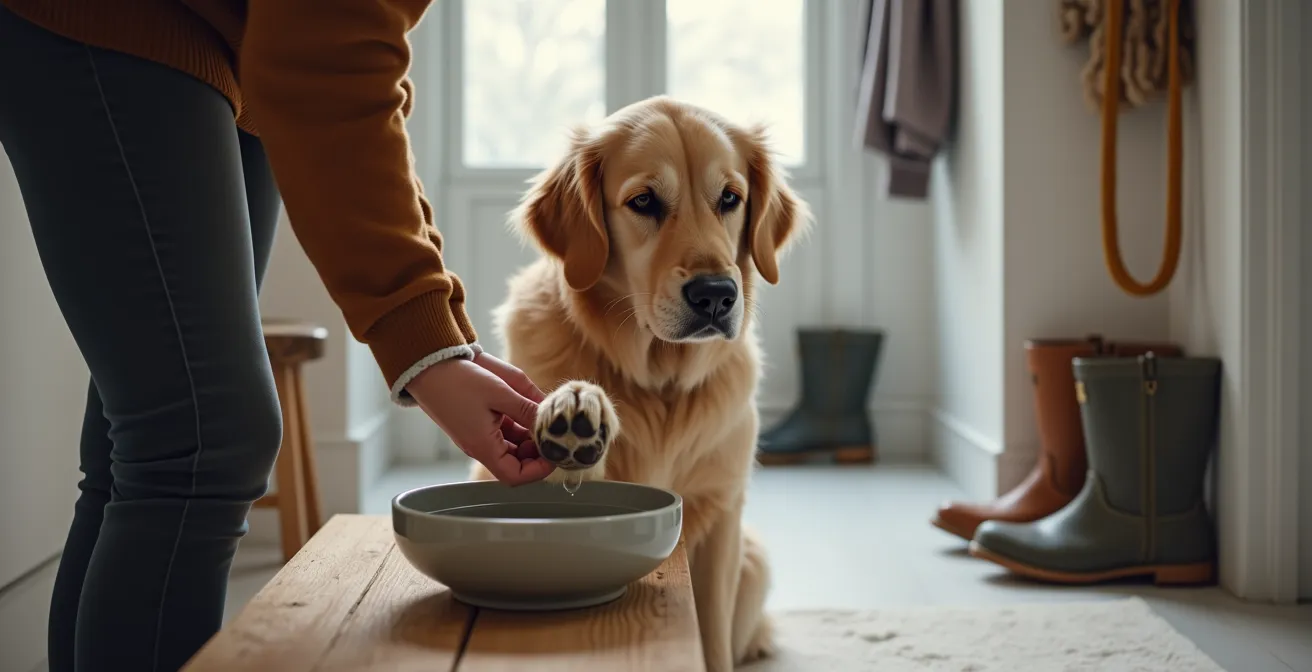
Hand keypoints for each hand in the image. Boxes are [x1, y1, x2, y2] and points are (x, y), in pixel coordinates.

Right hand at [405, 352, 553, 484]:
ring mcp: (477, 435)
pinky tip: (527, 408)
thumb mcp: (500, 391)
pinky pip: (502, 432)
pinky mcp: (475, 423)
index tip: (555, 451)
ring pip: (511, 447)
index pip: (515, 476)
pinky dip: (518, 425)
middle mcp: (479, 445)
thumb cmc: (459, 378)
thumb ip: (528, 408)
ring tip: (541, 415)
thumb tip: (552, 421)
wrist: (427, 365)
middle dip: (537, 450)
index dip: (539, 469)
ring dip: (529, 436)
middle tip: (553, 431)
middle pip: (515, 463)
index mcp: (482, 446)